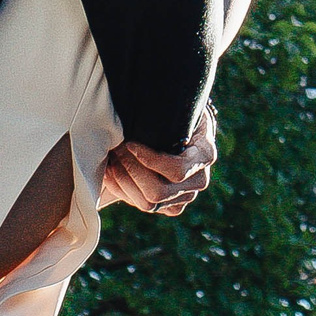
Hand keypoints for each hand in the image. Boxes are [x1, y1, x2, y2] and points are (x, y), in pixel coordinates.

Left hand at [100, 105, 217, 215]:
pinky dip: (121, 189)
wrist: (180, 127)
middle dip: (130, 171)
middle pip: (158, 192)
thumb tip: (144, 114)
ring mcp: (184, 197)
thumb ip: (167, 117)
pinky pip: (140, 204)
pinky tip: (110, 171)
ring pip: (147, 203)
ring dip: (123, 181)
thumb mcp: (178, 109)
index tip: (128, 143)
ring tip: (110, 159)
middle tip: (115, 150)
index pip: (176, 170)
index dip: (148, 160)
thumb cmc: (176, 113)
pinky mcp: (169, 206)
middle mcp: (198, 181)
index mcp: (205, 155)